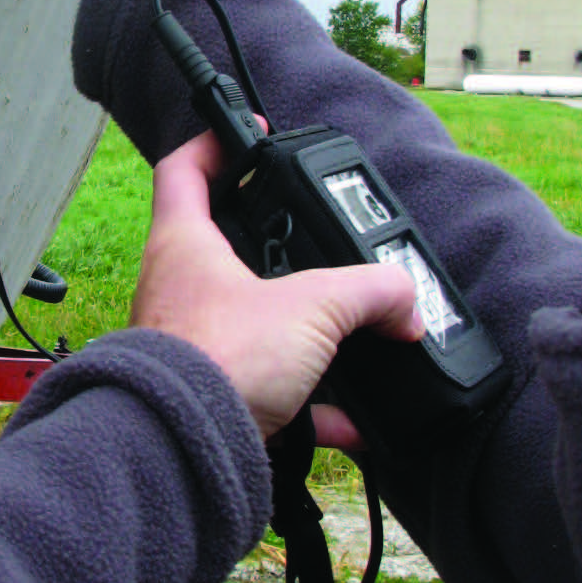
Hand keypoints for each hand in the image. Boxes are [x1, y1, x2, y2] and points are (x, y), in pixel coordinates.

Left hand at [131, 133, 423, 439]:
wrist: (182, 448)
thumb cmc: (218, 360)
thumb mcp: (313, 308)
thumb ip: (368, 292)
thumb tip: (403, 298)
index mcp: (184, 245)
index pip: (183, 170)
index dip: (215, 143)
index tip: (252, 134)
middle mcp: (178, 290)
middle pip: (225, 250)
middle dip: (275, 249)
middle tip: (317, 243)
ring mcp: (190, 344)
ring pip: (250, 324)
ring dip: (301, 336)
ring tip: (348, 339)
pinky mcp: (209, 395)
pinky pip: (266, 392)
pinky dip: (310, 407)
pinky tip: (349, 423)